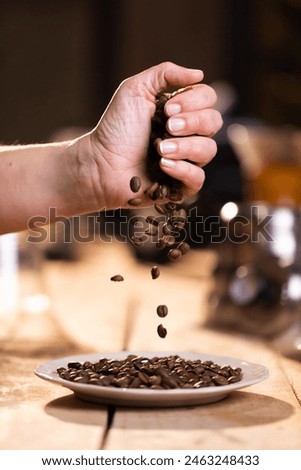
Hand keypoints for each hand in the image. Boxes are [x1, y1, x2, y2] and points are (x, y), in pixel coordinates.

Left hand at [85, 62, 221, 209]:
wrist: (100, 163)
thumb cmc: (115, 128)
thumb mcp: (135, 89)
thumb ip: (166, 74)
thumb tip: (200, 74)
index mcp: (180, 111)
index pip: (208, 99)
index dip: (194, 101)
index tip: (167, 109)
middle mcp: (187, 134)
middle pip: (214, 122)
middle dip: (192, 122)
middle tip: (167, 126)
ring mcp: (186, 160)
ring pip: (208, 150)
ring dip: (185, 146)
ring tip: (160, 148)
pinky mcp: (180, 185)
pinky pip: (199, 178)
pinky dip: (183, 169)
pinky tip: (163, 165)